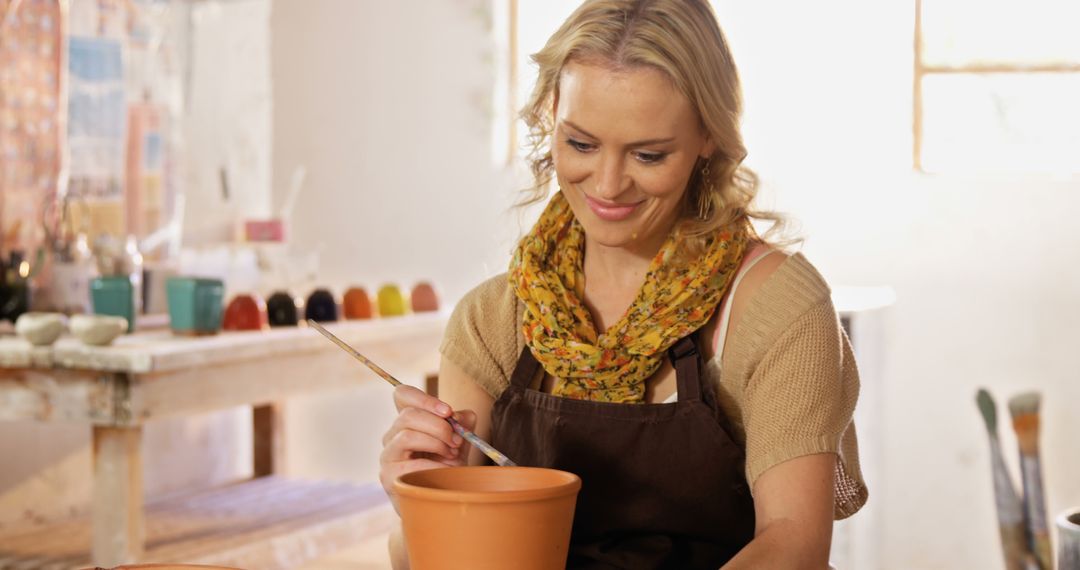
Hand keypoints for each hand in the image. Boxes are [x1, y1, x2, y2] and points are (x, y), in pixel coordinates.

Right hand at [379, 384, 476, 508]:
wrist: (439, 502)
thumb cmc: (447, 469)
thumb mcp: (459, 444)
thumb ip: (462, 426)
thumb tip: (464, 415)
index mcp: (407, 422)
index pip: (402, 395)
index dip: (425, 398)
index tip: (448, 411)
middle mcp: (392, 435)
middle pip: (408, 415)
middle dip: (439, 426)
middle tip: (457, 440)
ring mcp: (387, 456)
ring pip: (408, 435)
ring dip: (436, 444)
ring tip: (451, 456)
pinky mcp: (388, 476)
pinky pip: (411, 463)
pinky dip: (433, 466)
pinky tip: (443, 472)